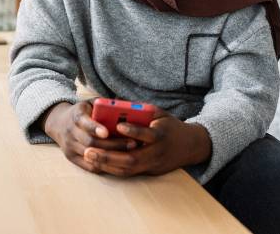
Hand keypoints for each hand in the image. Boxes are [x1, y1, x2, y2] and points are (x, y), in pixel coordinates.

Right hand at [42, 101, 137, 172]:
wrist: (59, 123)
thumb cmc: (83, 112)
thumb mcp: (90, 103)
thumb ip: (104, 104)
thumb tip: (126, 105)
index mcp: (76, 116)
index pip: (84, 123)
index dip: (95, 128)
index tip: (107, 132)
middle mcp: (70, 132)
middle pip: (91, 142)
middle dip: (113, 144)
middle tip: (132, 143)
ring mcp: (70, 147)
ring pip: (92, 156)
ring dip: (112, 156)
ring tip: (130, 153)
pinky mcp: (72, 158)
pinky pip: (90, 166)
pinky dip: (105, 165)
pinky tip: (120, 162)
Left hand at [82, 108, 210, 176]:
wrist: (190, 146)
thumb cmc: (170, 125)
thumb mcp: (160, 114)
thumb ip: (142, 111)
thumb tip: (119, 105)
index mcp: (162, 135)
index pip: (148, 135)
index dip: (134, 131)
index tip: (119, 125)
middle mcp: (157, 153)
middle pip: (132, 159)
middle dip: (109, 156)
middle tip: (89, 150)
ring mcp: (153, 165)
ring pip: (128, 169)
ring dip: (107, 164)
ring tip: (89, 156)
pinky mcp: (149, 172)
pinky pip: (128, 173)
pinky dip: (112, 169)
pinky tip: (98, 163)